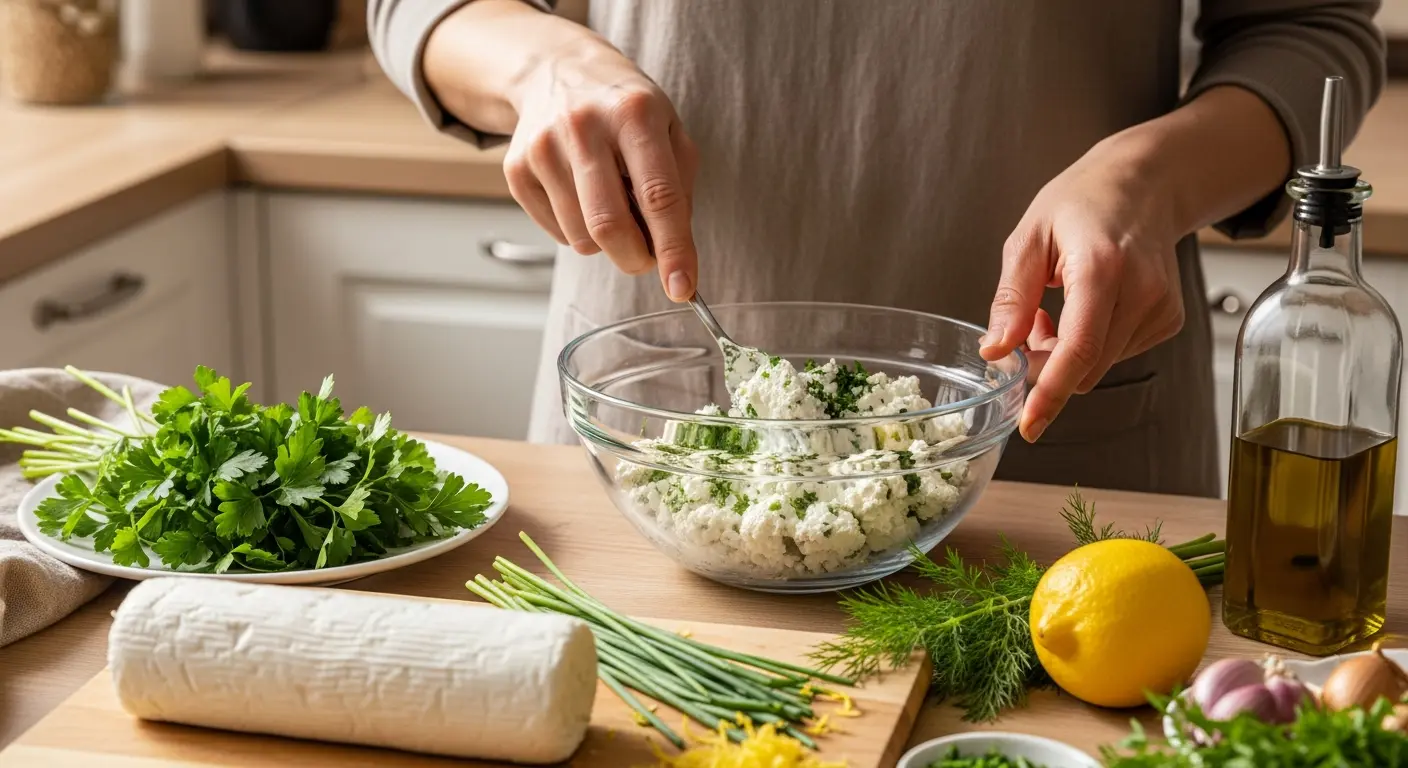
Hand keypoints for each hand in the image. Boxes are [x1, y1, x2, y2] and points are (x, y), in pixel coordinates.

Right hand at [503, 39, 698, 300]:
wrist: (557, 72)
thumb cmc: (625, 110)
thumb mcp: (669, 131)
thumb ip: (679, 191)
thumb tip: (672, 256)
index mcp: (634, 114)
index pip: (658, 196)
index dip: (673, 248)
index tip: (682, 289)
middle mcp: (584, 126)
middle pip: (610, 225)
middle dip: (635, 259)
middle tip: (646, 258)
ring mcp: (543, 147)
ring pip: (582, 238)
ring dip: (605, 242)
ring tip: (610, 201)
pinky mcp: (516, 169)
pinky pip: (557, 233)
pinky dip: (578, 230)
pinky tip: (581, 195)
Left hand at [979, 134, 1185, 442]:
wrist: (1143, 184)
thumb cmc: (1082, 203)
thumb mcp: (1028, 239)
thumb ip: (1012, 298)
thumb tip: (995, 349)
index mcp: (1101, 268)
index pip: (1079, 348)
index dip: (1051, 392)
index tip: (1030, 423)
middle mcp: (1140, 291)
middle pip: (1085, 367)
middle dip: (1044, 367)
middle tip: (1025, 329)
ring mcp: (1161, 308)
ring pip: (1099, 366)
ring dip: (1066, 355)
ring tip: (1056, 310)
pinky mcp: (1169, 319)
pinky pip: (1117, 355)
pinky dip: (1091, 348)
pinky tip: (1086, 311)